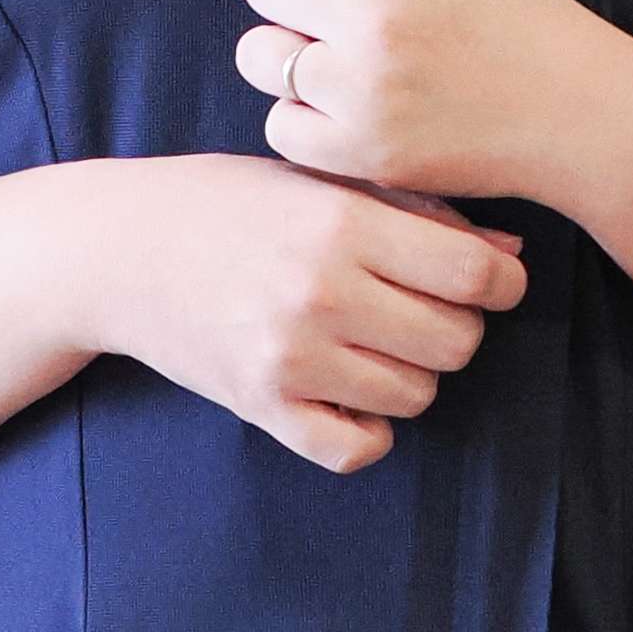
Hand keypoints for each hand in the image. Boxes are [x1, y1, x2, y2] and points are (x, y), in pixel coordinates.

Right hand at [105, 150, 528, 473]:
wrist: (120, 249)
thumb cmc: (232, 204)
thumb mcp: (322, 184)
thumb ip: (418, 212)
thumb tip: (512, 251)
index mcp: (343, 223)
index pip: (476, 273)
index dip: (503, 280)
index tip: (490, 279)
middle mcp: (321, 293)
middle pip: (457, 341)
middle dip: (456, 326)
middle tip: (425, 307)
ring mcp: (290, 358)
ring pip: (416, 395)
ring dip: (411, 373)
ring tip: (377, 341)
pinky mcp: (262, 407)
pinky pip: (357, 447)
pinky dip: (369, 428)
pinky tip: (351, 392)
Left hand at [232, 0, 632, 206]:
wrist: (578, 112)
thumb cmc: (512, 19)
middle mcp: (376, 12)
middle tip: (343, 13)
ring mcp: (366, 86)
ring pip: (259, 55)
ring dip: (290, 57)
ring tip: (345, 65)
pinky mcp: (365, 151)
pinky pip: (280, 126)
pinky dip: (306, 121)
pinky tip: (353, 111)